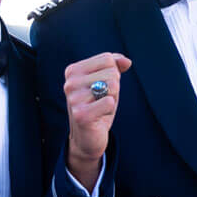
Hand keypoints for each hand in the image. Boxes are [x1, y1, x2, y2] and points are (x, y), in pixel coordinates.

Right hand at [63, 53, 131, 189]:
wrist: (87, 137)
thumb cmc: (97, 107)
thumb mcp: (107, 82)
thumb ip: (115, 67)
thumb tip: (127, 61)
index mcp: (73, 70)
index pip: (107, 59)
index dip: (113, 74)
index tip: (101, 88)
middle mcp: (70, 82)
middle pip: (112, 72)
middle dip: (114, 88)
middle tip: (101, 101)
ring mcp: (73, 99)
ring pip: (113, 85)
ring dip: (112, 99)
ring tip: (100, 108)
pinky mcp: (81, 115)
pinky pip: (109, 102)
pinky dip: (110, 109)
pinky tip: (99, 116)